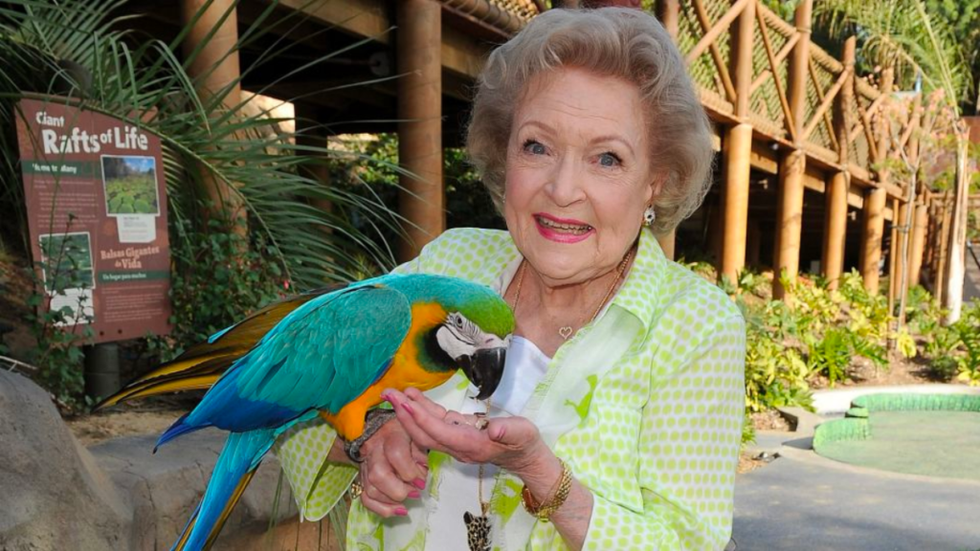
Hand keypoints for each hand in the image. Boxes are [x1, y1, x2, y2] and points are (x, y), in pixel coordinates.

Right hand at [356, 416, 428, 517]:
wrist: (378, 428)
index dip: (410, 472)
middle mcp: (374, 450)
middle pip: (378, 475)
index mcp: (391, 436)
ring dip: (391, 501)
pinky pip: (365, 498)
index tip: (422, 482)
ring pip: (371, 489)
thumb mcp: (416, 434)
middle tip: (415, 493)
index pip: (396, 455)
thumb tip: (421, 476)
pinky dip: (381, 508)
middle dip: (399, 490)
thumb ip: (420, 453)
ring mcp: (365, 465)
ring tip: (407, 502)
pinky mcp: (362, 477)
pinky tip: (396, 510)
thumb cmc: (402, 431)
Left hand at [383, 387, 554, 478]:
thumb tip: (494, 429)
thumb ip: (508, 430)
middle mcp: (458, 446)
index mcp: (472, 445)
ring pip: (426, 430)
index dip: (421, 418)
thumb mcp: (522, 433)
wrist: (524, 457)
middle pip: (425, 434)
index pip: (440, 432)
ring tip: (394, 393)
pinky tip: (412, 397)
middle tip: (388, 395)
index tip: (405, 403)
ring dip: (408, 412)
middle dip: (405, 415)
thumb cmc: (524, 442)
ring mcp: (455, 442)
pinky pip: (434, 424)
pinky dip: (422, 410)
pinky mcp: (456, 434)